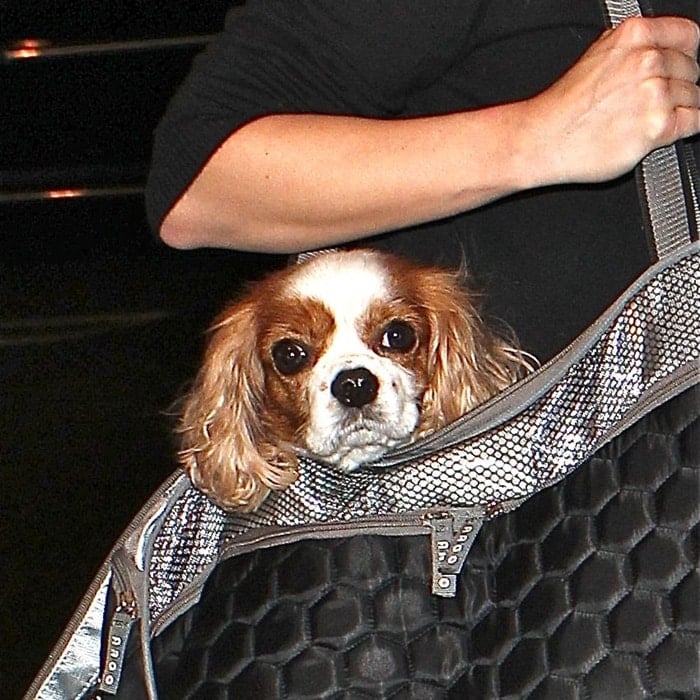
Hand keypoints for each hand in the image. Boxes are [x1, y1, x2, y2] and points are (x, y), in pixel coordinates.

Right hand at [522, 16, 699, 184]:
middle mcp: (647, 60)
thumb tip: (656, 52)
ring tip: (648, 121)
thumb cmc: (561, 108)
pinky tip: (663, 132)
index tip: (678, 69)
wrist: (542, 140)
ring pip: (694, 97)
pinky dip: (686, 128)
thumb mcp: (594, 57)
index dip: (684, 56)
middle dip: (678, 86)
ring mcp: (655, 93)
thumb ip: (631, 50)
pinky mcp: (658, 126)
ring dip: (679, 110)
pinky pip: (695, 122)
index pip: (688, 36)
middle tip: (652, 104)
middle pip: (691, 70)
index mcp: (634, 36)